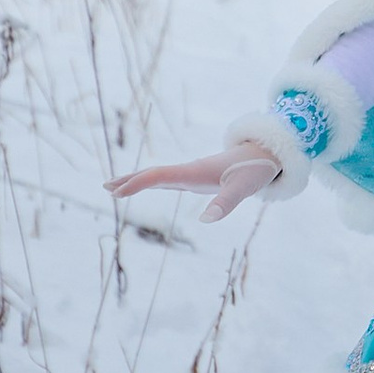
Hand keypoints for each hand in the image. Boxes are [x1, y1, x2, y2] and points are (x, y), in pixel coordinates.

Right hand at [109, 151, 282, 225]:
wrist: (267, 152)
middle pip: (153, 173)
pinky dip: (150, 181)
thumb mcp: (243, 188)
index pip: (160, 176)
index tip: (117, 191)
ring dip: (136, 179)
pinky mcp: (197, 176)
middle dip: (129, 180)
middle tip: (106, 187)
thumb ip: (225, 203)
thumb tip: (204, 220)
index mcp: (196, 171)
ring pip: (158, 174)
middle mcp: (190, 170)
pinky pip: (167, 178)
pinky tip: (145, 184)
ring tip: (114, 187)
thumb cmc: (255, 170)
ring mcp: (192, 173)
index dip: (138, 182)